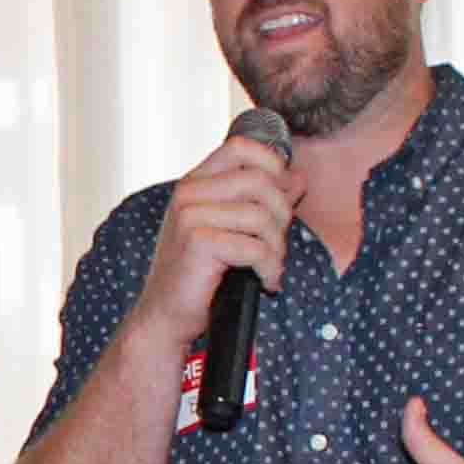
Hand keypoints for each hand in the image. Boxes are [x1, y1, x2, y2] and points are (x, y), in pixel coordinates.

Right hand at [127, 124, 299, 345]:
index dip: (272, 166)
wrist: (165, 316)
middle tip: (276, 243)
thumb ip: (261, 200)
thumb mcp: (229, 229)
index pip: (242, 148)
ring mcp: (189, 216)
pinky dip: (270, 269)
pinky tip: (265, 282)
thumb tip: (298, 177)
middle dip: (281, 214)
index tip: (281, 196)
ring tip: (270, 267)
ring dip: (277, 247)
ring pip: (262, 216)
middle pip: (260, 181)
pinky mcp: (197, 243)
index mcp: (195, 183)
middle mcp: (188, 193)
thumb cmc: (197, 274)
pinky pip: (255, 248)